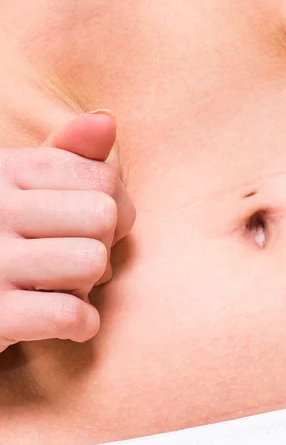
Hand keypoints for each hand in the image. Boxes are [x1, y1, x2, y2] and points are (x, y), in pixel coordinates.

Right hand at [0, 110, 135, 352]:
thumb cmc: (1, 235)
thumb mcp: (22, 186)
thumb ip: (67, 154)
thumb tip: (107, 120)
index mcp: (4, 169)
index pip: (103, 177)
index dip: (116, 207)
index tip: (95, 226)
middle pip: (102, 216)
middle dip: (102, 243)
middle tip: (76, 259)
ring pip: (92, 261)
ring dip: (88, 284)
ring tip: (62, 285)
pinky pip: (69, 314)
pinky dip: (81, 324)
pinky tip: (66, 321)